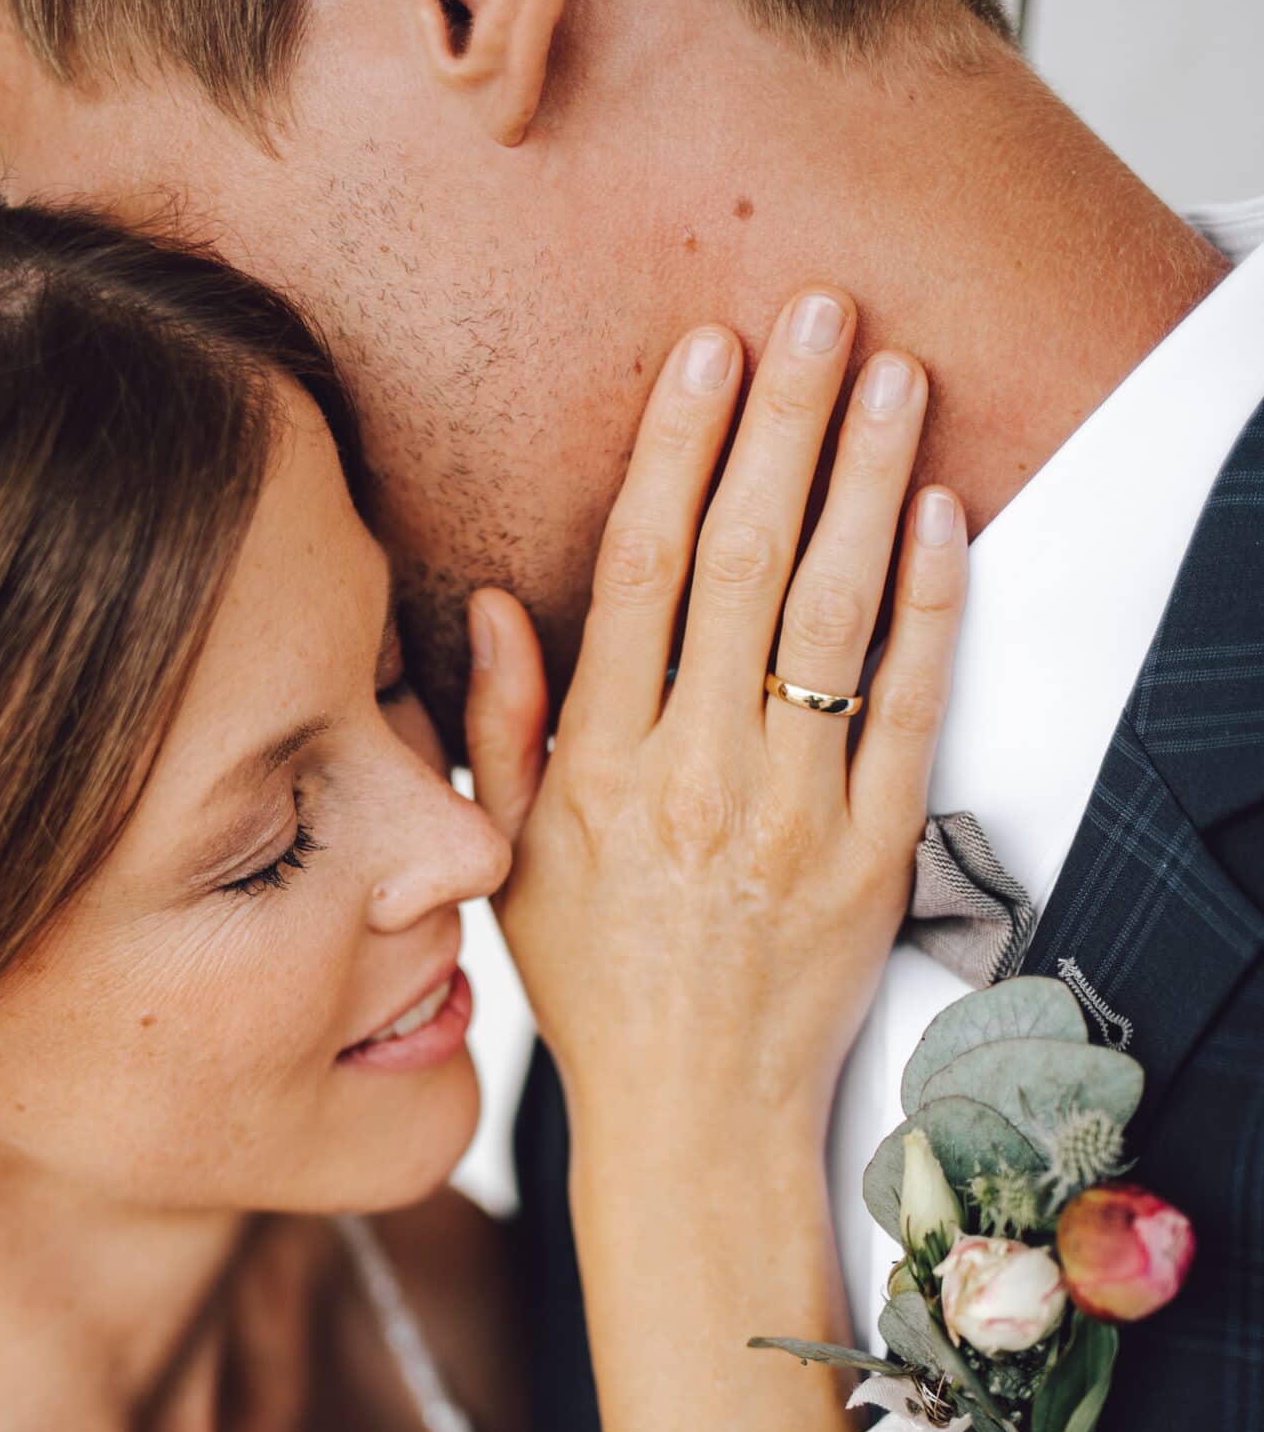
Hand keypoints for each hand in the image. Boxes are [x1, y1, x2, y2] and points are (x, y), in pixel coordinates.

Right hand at [466, 290, 965, 1147]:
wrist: (694, 1120)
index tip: (710, 351)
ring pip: (833, 615)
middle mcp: (695, 775)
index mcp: (600, 768)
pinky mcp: (875, 855)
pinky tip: (940, 517)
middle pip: (746, 562)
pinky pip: (908, 711)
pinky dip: (928, 610)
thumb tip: (491, 602)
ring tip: (896, 375)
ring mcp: (792, 813)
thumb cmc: (601, 991)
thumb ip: (503, 730)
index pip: (641, 572)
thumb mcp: (509, 866)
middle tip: (822, 311)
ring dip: (868, 480)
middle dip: (786, 423)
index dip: (678, 449)